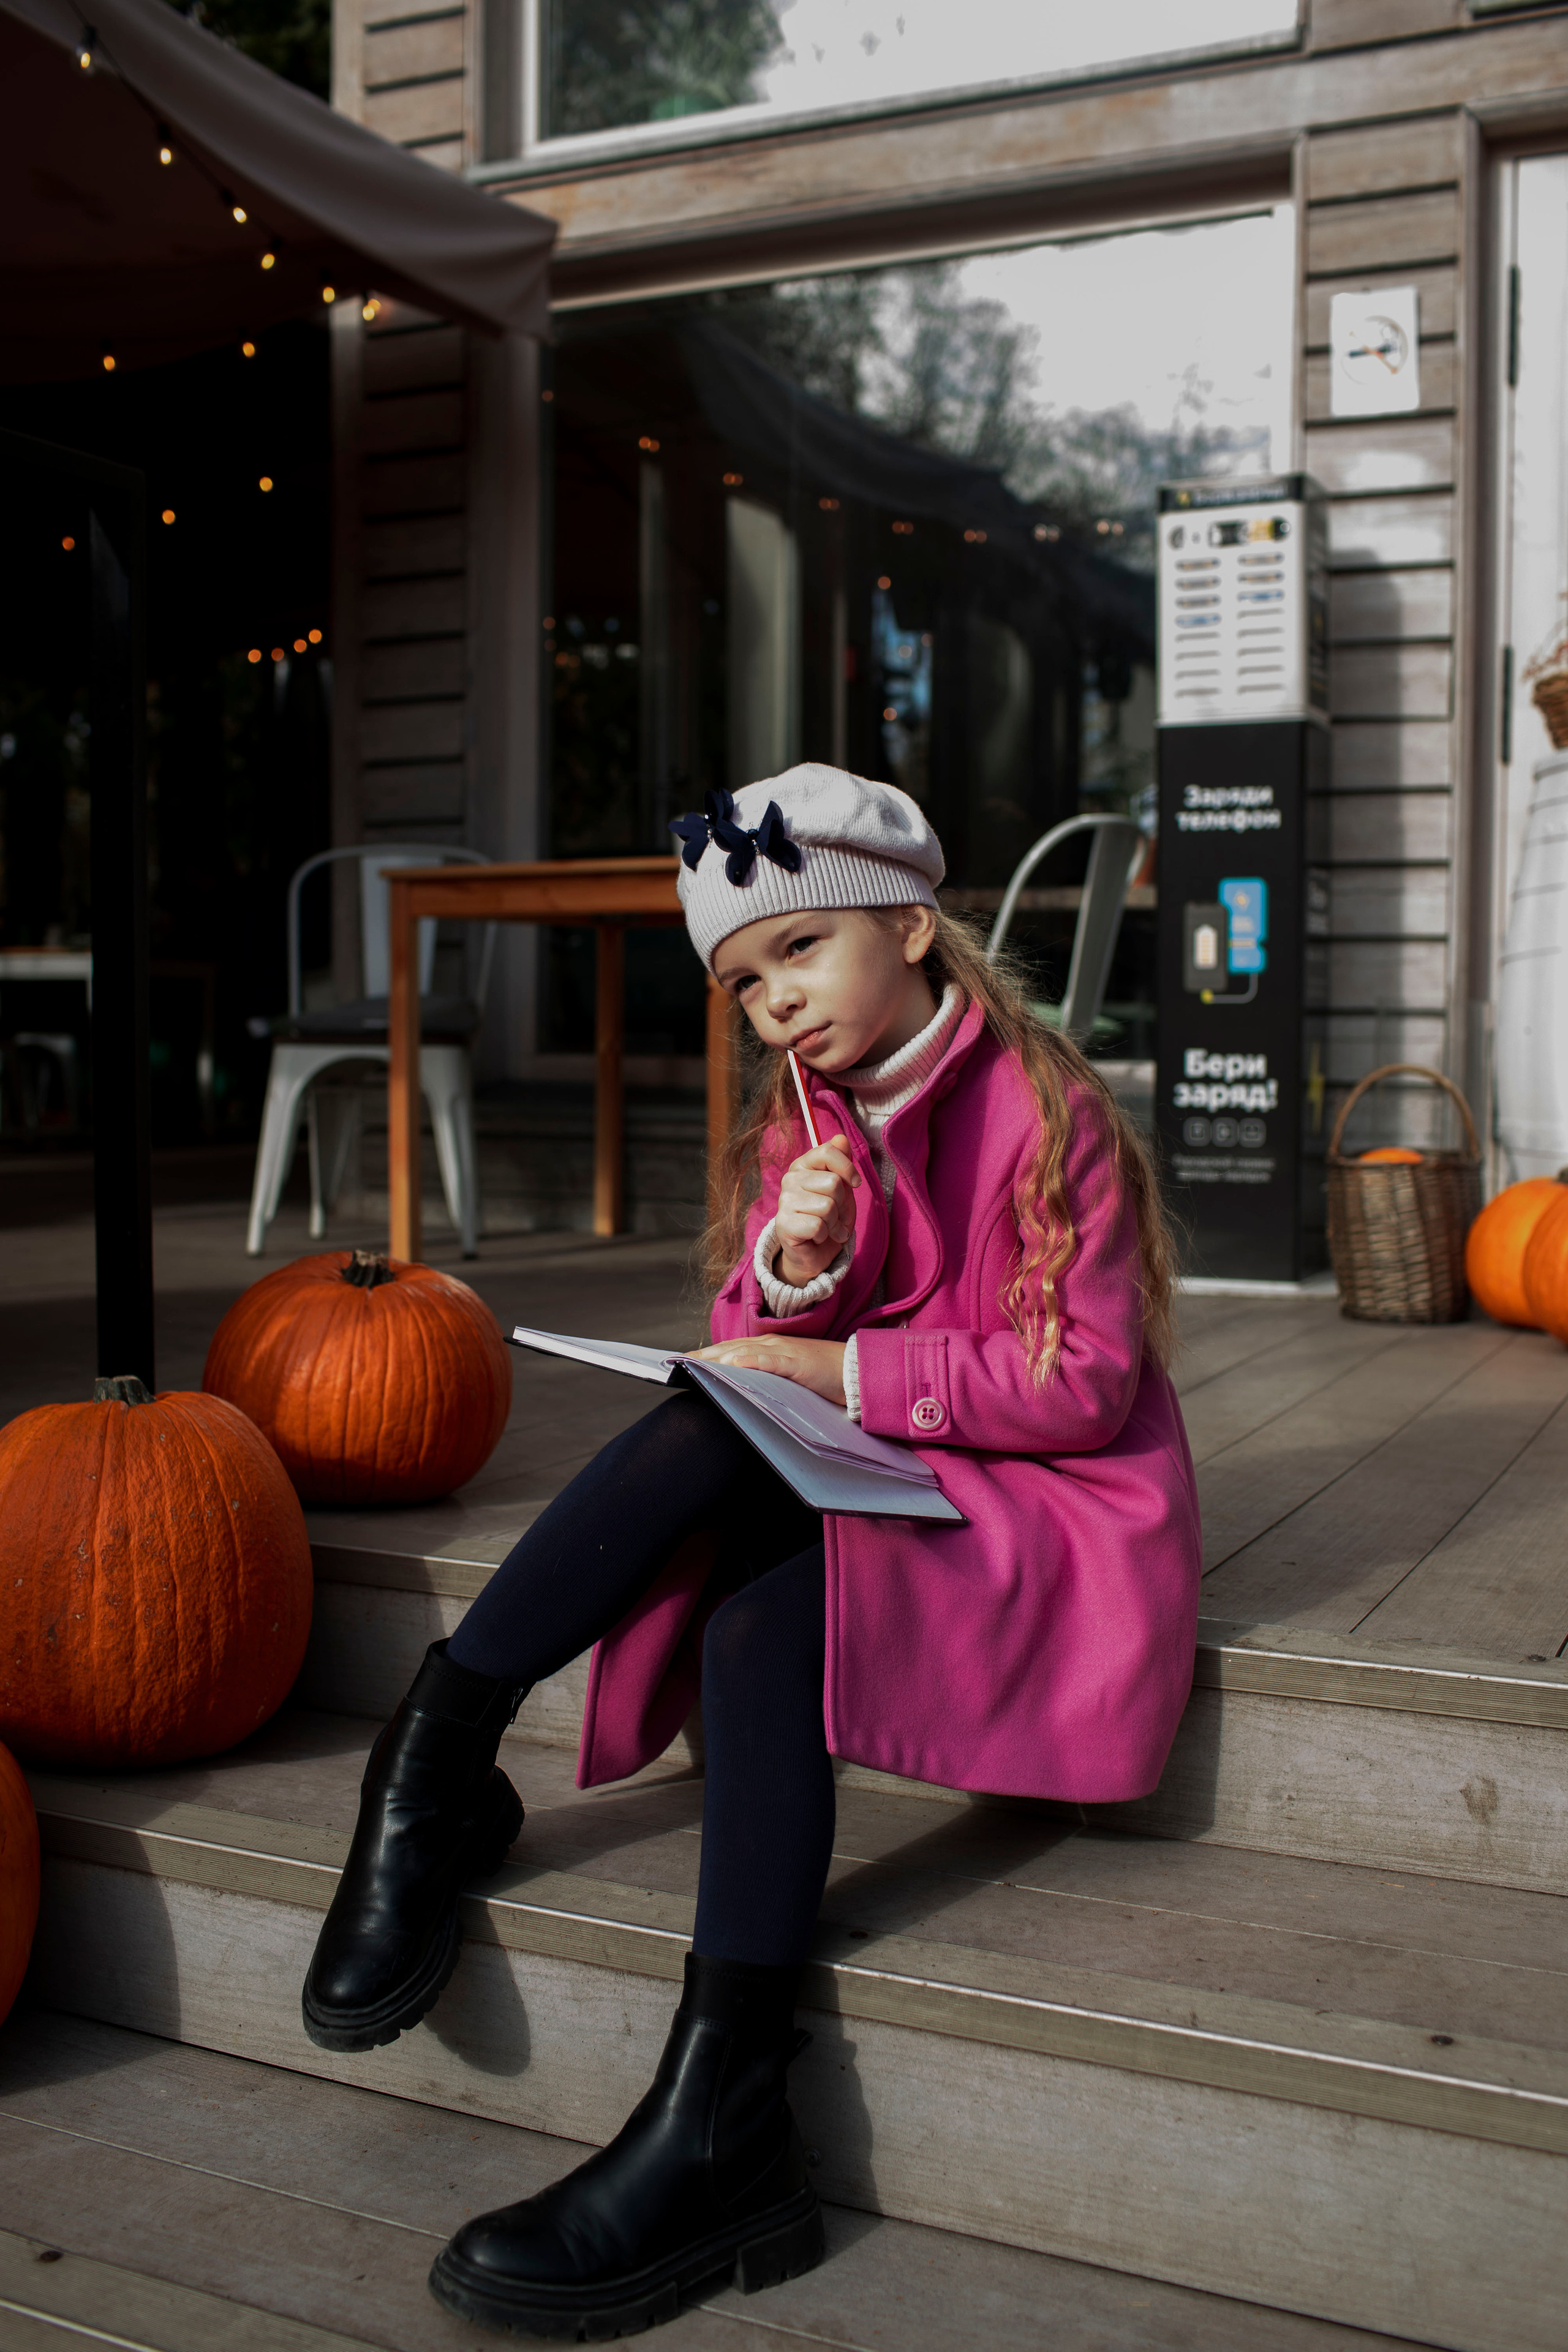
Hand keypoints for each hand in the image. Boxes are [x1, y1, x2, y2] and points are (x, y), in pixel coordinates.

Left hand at [688, 1336, 846, 1406]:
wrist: (857, 1369)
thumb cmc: (826, 1374)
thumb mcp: (791, 1376)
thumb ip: (768, 1377)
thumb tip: (743, 1385)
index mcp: (770, 1348)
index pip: (731, 1350)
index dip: (706, 1355)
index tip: (682, 1362)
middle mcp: (773, 1345)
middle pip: (730, 1349)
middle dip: (703, 1356)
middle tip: (676, 1363)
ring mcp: (785, 1352)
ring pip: (744, 1352)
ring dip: (718, 1357)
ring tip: (693, 1363)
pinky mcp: (797, 1363)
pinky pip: (771, 1362)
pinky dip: (752, 1362)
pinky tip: (734, 1365)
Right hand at [773, 1132, 860, 1286]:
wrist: (814, 1251)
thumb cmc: (829, 1216)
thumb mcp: (842, 1188)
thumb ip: (841, 1163)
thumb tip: (841, 1138)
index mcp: (803, 1165)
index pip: (828, 1151)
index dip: (848, 1168)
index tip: (855, 1183)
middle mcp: (790, 1179)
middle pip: (833, 1183)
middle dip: (843, 1204)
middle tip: (836, 1215)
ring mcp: (784, 1201)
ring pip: (827, 1206)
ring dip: (835, 1223)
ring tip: (828, 1227)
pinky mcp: (783, 1224)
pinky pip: (818, 1226)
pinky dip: (826, 1235)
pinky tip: (818, 1237)